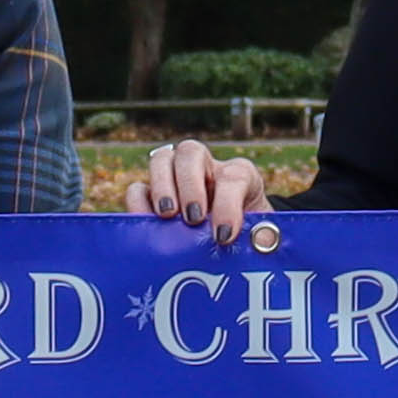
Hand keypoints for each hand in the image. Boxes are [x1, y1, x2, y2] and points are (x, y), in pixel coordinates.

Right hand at [129, 139, 265, 244]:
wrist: (236, 245)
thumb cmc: (249, 239)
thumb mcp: (260, 238)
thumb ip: (260, 240)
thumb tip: (256, 244)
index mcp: (239, 175)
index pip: (233, 177)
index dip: (228, 204)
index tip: (224, 235)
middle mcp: (206, 169)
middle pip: (190, 152)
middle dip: (190, 184)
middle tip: (193, 218)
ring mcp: (177, 179)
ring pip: (161, 159)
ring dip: (161, 186)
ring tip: (167, 217)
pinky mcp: (153, 197)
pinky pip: (138, 189)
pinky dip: (138, 205)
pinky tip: (147, 227)